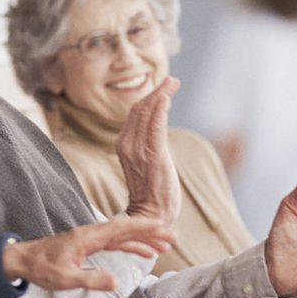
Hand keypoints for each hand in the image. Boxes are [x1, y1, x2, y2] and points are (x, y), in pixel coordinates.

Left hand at [2, 217, 174, 290]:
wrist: (23, 260)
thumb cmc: (42, 268)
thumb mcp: (66, 278)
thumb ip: (91, 279)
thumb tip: (117, 282)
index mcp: (88, 236)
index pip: (121, 228)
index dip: (143, 226)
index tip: (162, 224)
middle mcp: (91, 233)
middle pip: (126, 229)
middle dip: (150, 231)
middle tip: (172, 236)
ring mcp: (90, 238)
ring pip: (122, 236)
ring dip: (142, 239)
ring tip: (163, 247)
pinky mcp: (87, 244)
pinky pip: (114, 242)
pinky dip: (129, 245)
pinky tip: (141, 251)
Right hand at [116, 76, 180, 225]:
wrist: (150, 217)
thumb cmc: (151, 191)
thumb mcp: (145, 162)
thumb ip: (147, 143)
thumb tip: (158, 123)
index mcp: (123, 145)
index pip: (135, 114)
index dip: (150, 97)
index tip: (164, 87)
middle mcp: (127, 145)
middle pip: (140, 109)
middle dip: (156, 92)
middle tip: (172, 80)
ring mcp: (138, 150)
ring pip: (146, 114)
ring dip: (160, 95)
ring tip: (173, 83)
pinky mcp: (152, 156)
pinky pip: (154, 128)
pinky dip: (159, 111)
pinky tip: (166, 99)